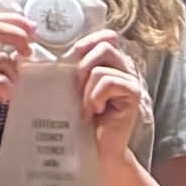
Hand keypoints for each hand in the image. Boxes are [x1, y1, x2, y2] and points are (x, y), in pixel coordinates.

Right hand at [0, 13, 34, 152]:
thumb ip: (0, 63)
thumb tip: (22, 52)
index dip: (14, 20)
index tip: (33, 29)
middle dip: (18, 35)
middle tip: (30, 50)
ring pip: (0, 58)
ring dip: (14, 74)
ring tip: (10, 89)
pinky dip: (8, 89)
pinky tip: (4, 98)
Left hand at [71, 29, 145, 160]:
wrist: (97, 149)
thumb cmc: (83, 120)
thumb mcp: (74, 90)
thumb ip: (71, 70)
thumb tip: (51, 54)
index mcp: (110, 63)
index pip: (106, 36)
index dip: (89, 40)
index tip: (74, 54)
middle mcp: (124, 68)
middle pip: (104, 47)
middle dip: (82, 68)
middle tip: (76, 90)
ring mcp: (131, 80)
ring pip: (101, 69)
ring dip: (86, 90)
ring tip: (86, 108)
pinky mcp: (133, 94)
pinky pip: (108, 83)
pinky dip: (95, 98)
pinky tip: (94, 113)